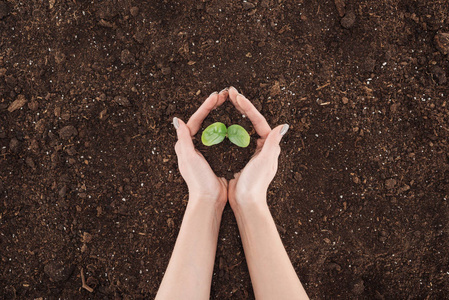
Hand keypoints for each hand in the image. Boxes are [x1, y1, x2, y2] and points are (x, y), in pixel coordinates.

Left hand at [173, 90, 228, 210]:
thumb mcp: (189, 158)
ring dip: (219, 114)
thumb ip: (183, 139)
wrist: (209, 200)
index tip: (216, 96)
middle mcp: (193, 146)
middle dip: (213, 107)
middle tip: (224, 95)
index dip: (206, 107)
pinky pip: (220, 137)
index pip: (195, 120)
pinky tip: (234, 122)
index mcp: (186, 145)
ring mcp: (204, 151)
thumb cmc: (198, 180)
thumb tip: (176, 120)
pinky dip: (226, 127)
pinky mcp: (215, 157)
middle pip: (203, 121)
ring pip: (212, 127)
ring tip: (228, 103)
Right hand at [227, 87, 288, 208]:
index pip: (258, 120)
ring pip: (244, 126)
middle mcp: (262, 146)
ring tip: (228, 101)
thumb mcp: (264, 162)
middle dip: (241, 105)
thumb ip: (272, 144)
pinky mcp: (243, 156)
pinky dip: (230, 125)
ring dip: (236, 113)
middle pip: (252, 120)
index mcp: (268, 145)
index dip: (247, 107)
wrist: (246, 202)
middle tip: (230, 92)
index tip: (236, 96)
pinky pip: (237, 136)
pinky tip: (223, 121)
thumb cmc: (255, 184)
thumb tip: (283, 126)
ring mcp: (252, 151)